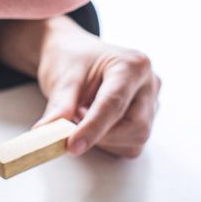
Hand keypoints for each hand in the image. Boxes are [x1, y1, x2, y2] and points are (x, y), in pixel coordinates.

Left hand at [0, 17, 159, 157]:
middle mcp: (149, 84)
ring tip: (83, 115)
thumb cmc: (71, 60)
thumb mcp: (61, 79)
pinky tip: (95, 123)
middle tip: (72, 120)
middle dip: (100, 133)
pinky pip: (130, 145)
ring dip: (102, 138)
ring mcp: (151, 103)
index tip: (72, 145)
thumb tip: (49, 135)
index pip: (114, 103)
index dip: (92, 128)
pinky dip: (108, 142)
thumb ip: (60, 108)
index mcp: (132, 65)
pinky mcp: (145, 120)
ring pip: (133, 140)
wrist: (74, 56)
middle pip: (133, 126)